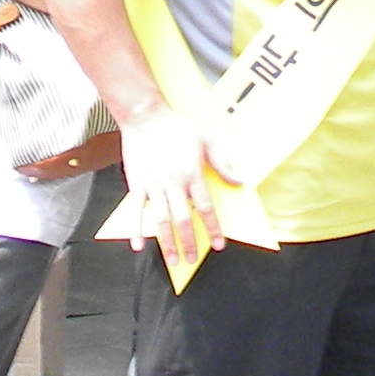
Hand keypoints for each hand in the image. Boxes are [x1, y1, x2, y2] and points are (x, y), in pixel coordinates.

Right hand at [116, 105, 217, 252]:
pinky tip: (138, 244)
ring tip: (173, 259)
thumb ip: (223, 163)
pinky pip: (136, 210)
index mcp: (191, 174)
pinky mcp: (137, 183)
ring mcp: (153, 185)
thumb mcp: (207, 140)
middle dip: (189, 242)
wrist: (145, 116)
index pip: (205, 208)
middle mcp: (173, 183)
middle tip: (192, 259)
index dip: (213, 228)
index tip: (218, 243)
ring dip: (167, 242)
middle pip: (183, 220)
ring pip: (162, 220)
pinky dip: (136, 229)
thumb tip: (238, 181)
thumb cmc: (176, 126)